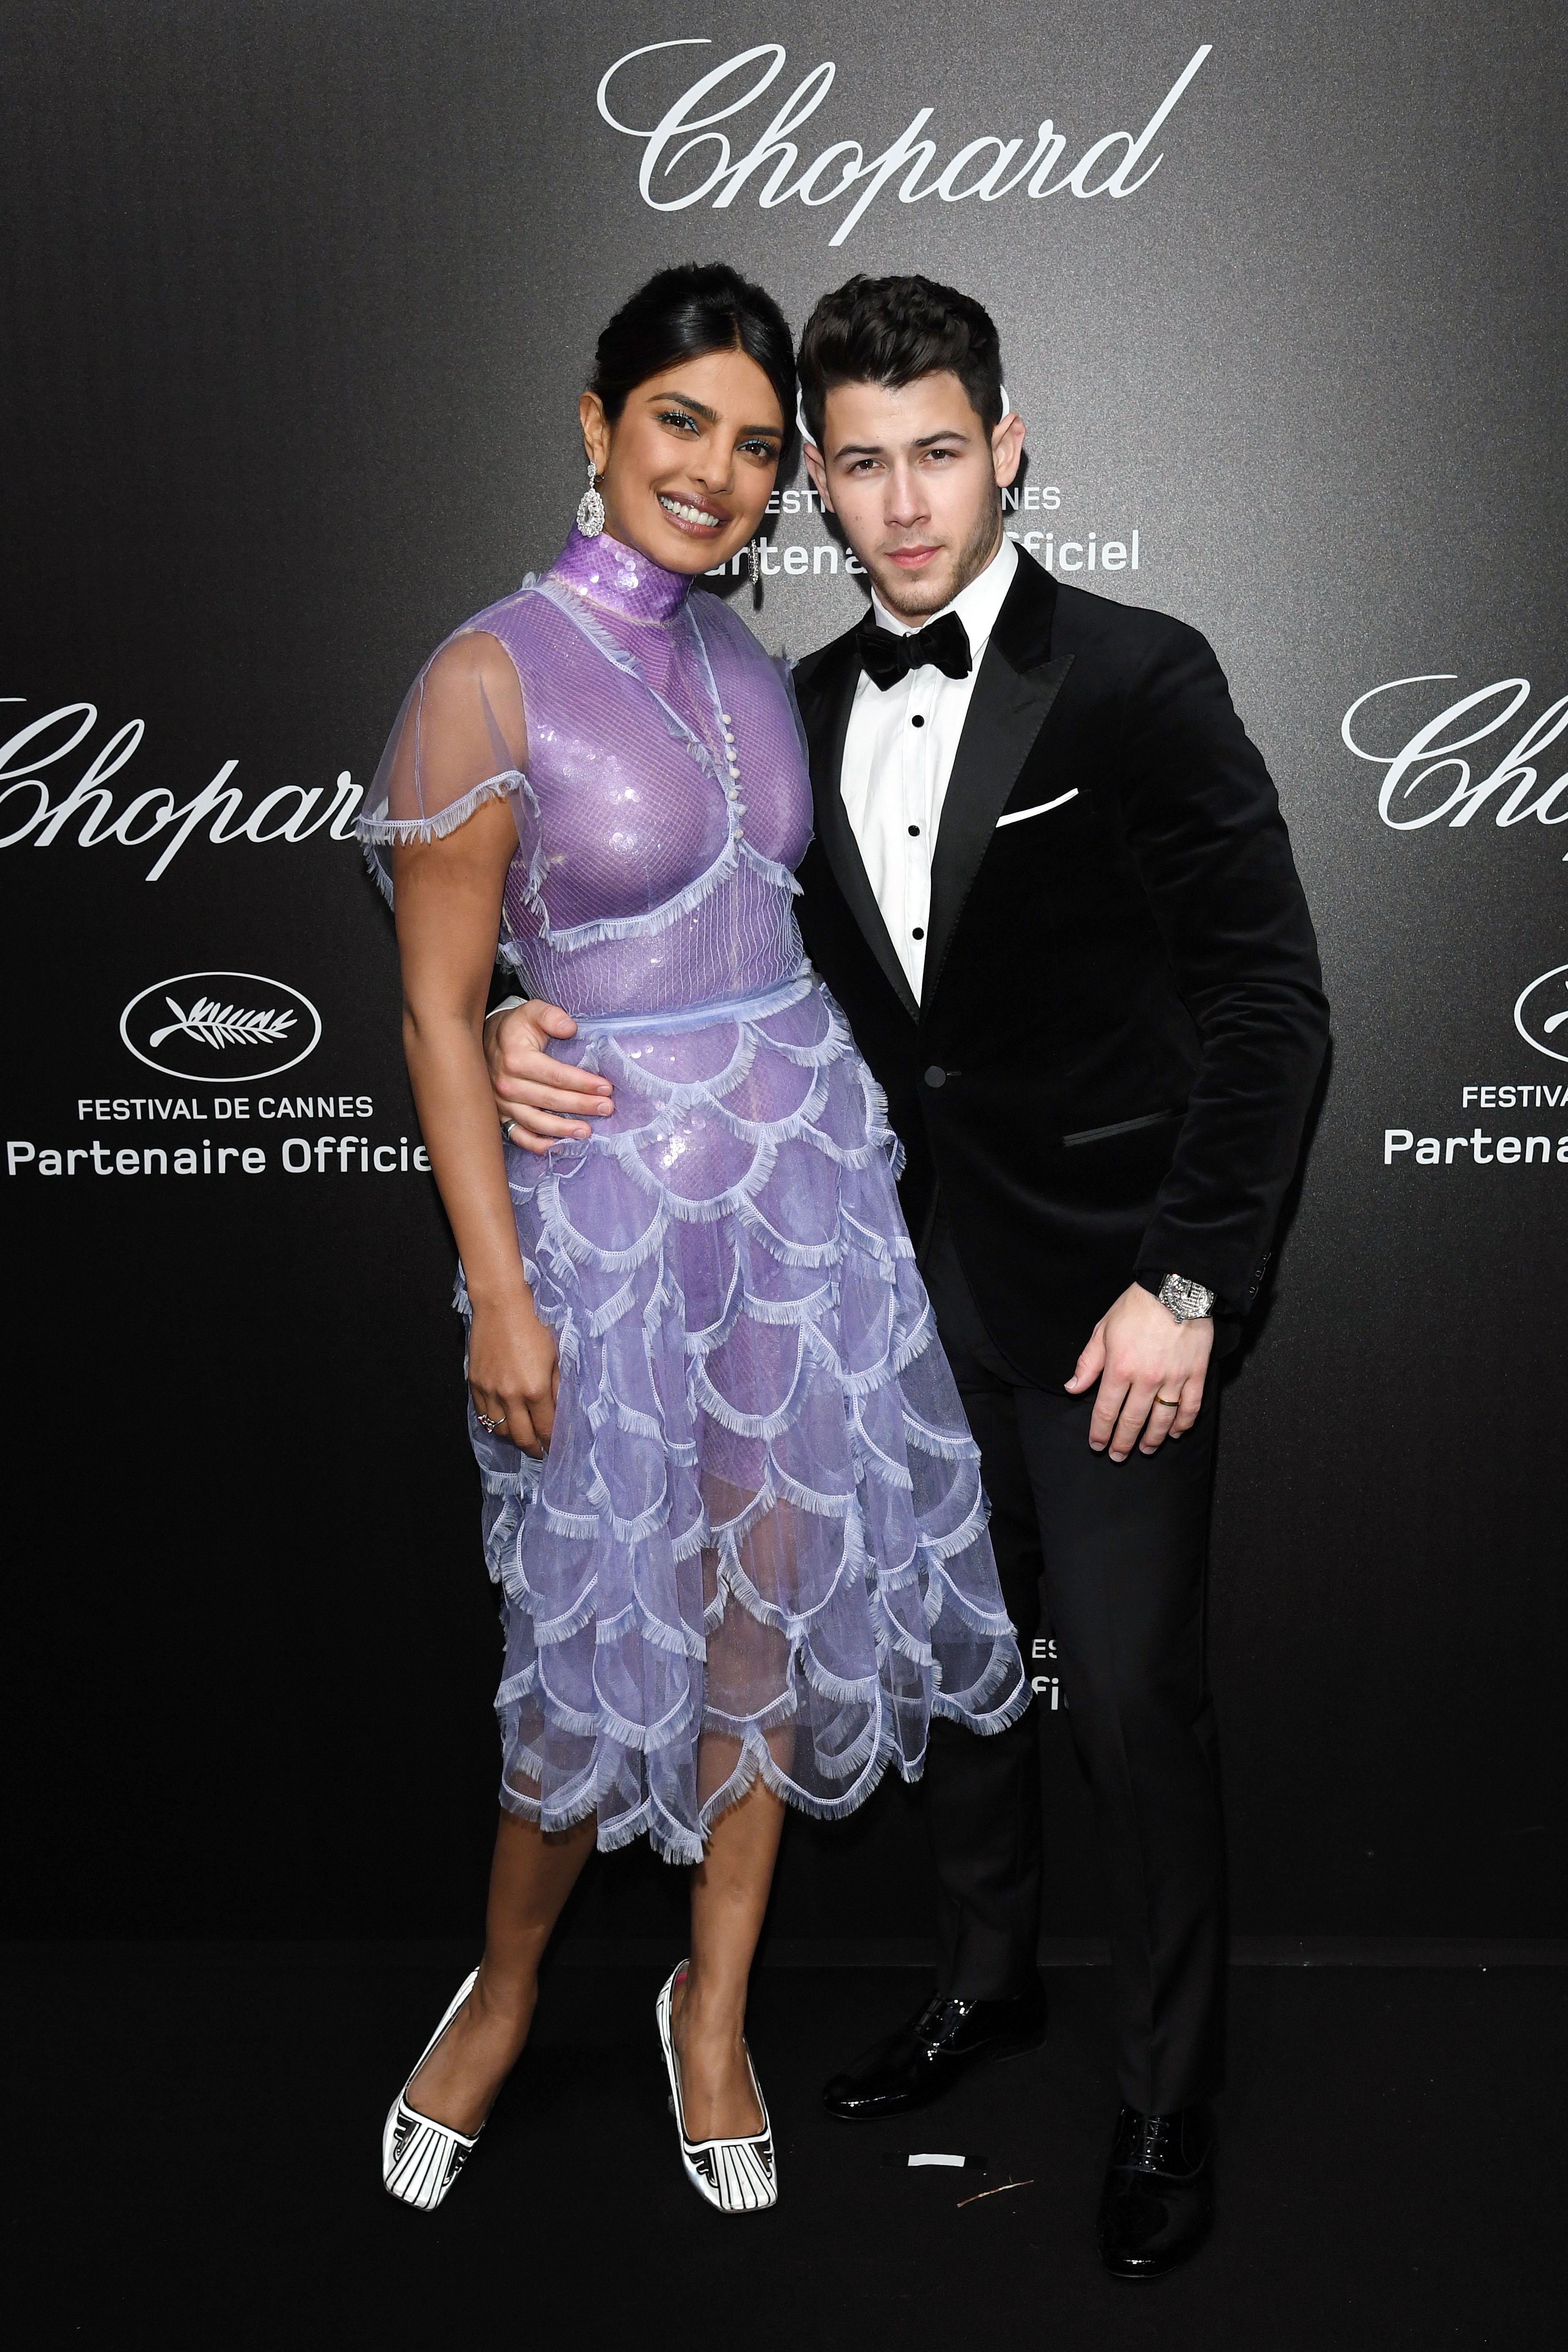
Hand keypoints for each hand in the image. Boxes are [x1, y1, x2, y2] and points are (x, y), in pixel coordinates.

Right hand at [468, 1297, 559, 1458]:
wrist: (501, 1305)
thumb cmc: (534, 1325)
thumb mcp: (556, 1356)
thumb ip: (558, 1386)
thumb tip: (560, 1411)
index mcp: (535, 1389)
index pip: (545, 1428)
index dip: (552, 1442)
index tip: (556, 1448)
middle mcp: (510, 1395)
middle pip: (522, 1436)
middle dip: (534, 1448)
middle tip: (541, 1452)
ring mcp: (490, 1391)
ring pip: (500, 1429)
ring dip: (513, 1437)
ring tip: (523, 1437)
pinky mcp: (475, 1383)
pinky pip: (483, 1414)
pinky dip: (494, 1422)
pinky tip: (503, 1422)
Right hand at [484, 1000, 612, 1152]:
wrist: (480, 1042)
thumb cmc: (514, 1028)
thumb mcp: (531, 1011)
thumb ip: (550, 1016)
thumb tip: (570, 1028)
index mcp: (517, 1059)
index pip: (556, 1075)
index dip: (583, 1083)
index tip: (606, 1088)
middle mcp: (507, 1084)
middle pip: (550, 1100)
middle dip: (581, 1106)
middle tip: (607, 1108)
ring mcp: (502, 1102)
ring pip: (536, 1121)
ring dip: (563, 1129)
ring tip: (587, 1131)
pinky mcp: (499, 1114)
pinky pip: (517, 1134)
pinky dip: (535, 1144)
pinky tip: (555, 1146)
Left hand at [1065, 1283, 1212, 1460]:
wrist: (1176, 1288)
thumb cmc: (1136, 1307)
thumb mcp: (1103, 1330)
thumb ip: (1088, 1363)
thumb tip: (1073, 1388)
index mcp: (1119, 1369)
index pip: (1106, 1411)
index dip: (1100, 1432)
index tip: (1097, 1445)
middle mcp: (1146, 1380)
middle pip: (1132, 1421)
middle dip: (1123, 1443)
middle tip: (1118, 1456)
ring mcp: (1173, 1379)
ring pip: (1162, 1420)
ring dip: (1152, 1439)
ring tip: (1146, 1449)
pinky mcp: (1195, 1374)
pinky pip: (1190, 1407)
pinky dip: (1182, 1424)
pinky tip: (1175, 1433)